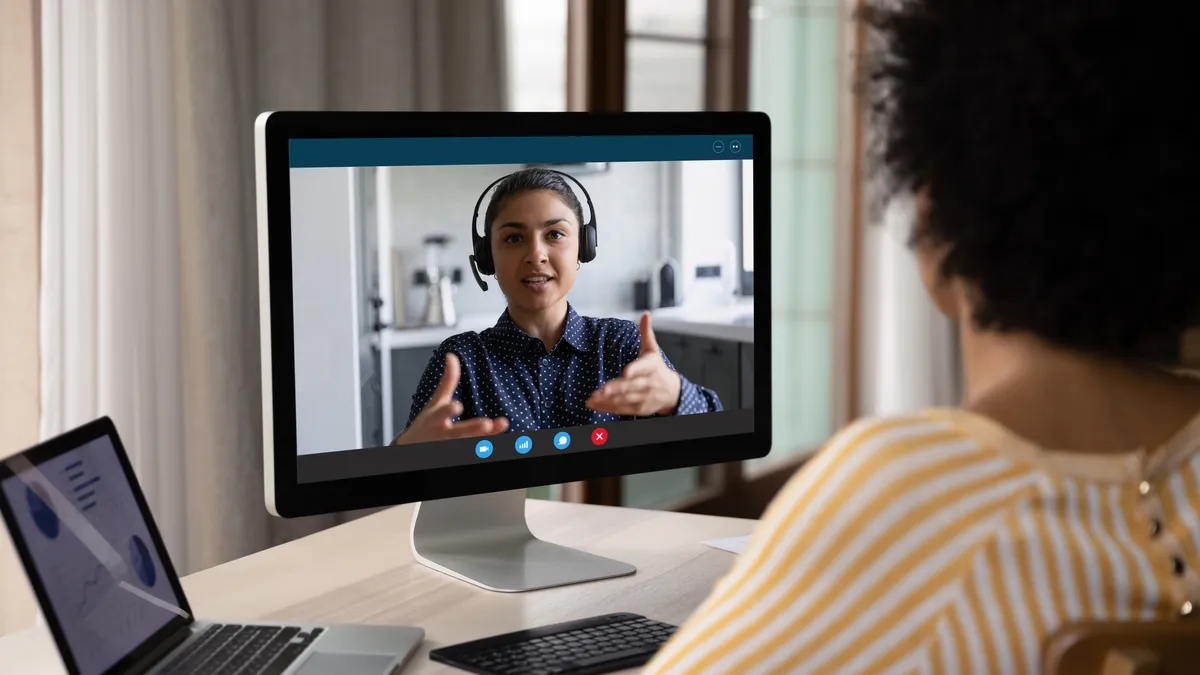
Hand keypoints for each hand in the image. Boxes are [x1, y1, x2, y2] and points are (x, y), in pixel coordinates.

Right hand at [393, 353, 508, 444]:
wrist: (414, 449)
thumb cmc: (428, 424)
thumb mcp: (436, 402)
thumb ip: (448, 381)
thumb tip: (452, 356)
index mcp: (436, 419)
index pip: (442, 414)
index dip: (449, 410)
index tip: (457, 406)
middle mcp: (444, 435)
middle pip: (460, 432)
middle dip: (473, 429)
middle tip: (487, 424)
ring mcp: (451, 447)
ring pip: (469, 445)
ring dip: (485, 440)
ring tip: (499, 429)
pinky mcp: (458, 455)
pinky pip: (474, 452)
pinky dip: (484, 449)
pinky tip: (502, 444)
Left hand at [586, 313, 681, 416]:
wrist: (673, 392)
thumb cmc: (658, 368)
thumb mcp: (653, 350)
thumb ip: (646, 333)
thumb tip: (646, 314)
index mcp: (652, 366)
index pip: (644, 367)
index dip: (635, 369)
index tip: (626, 372)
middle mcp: (649, 382)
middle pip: (631, 386)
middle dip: (617, 388)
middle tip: (602, 389)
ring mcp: (645, 397)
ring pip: (626, 399)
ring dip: (609, 400)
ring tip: (593, 398)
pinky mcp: (640, 408)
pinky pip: (623, 409)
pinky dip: (608, 407)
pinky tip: (595, 404)